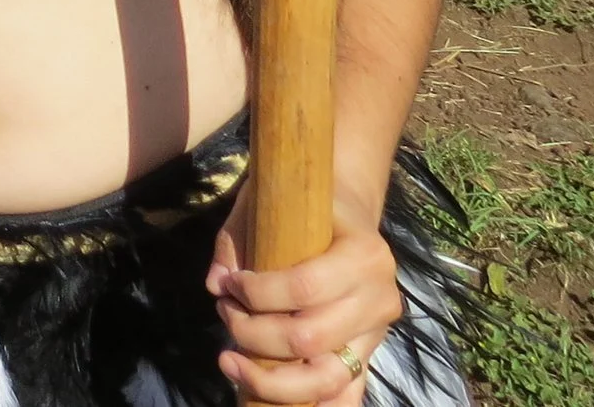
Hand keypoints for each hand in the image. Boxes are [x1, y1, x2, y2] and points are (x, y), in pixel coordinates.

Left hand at [208, 187, 402, 405]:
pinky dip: (307, 404)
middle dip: (253, 334)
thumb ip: (236, 243)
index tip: (228, 285)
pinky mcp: (368, 357)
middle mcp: (379, 298)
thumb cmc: (301, 206)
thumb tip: (215, 284)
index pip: (303, 288)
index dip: (255, 293)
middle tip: (225, 313)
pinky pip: (344, 395)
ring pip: (327, 379)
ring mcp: (376, 334)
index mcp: (364, 254)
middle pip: (310, 338)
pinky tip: (264, 399)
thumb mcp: (265, 206)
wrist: (346, 214)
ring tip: (229, 363)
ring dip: (270, 380)